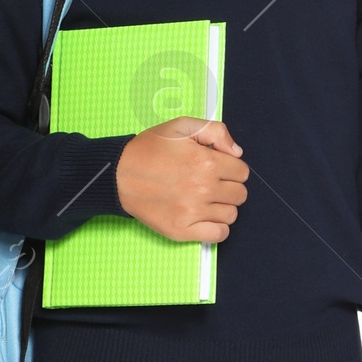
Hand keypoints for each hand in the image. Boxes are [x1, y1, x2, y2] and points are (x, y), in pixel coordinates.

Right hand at [115, 116, 248, 242]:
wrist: (118, 174)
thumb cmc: (148, 149)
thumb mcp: (181, 126)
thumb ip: (215, 131)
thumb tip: (237, 153)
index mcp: (206, 161)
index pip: (242, 172)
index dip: (232, 169)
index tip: (218, 169)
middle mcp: (203, 188)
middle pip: (240, 195)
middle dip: (229, 187)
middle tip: (211, 184)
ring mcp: (193, 212)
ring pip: (231, 215)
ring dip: (222, 207)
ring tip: (205, 200)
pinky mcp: (182, 230)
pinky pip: (218, 235)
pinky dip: (217, 228)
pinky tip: (205, 218)